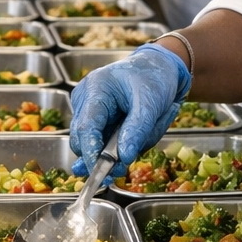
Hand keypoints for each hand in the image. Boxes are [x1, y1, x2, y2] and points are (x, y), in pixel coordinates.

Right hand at [69, 42, 190, 178]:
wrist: (158, 68)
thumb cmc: (154, 79)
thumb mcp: (151, 104)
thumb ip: (137, 131)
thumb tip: (123, 157)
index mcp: (96, 88)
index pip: (85, 127)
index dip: (90, 153)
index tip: (101, 173)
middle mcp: (85, 98)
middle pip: (83, 138)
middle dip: (102, 156)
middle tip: (124, 168)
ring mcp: (88, 108)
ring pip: (94, 141)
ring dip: (114, 149)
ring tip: (142, 135)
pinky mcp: (96, 117)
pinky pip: (102, 139)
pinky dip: (117, 144)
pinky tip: (134, 135)